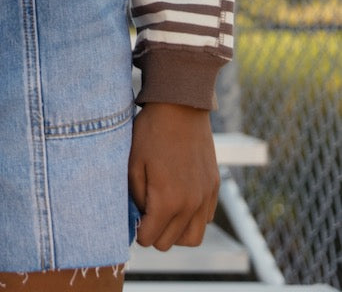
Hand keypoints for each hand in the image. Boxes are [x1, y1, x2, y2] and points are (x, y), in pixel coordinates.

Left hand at [128, 102, 219, 249]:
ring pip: (192, 238)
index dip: (138, 231)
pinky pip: (205, 219)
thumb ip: (136, 197)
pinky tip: (180, 200)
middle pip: (170, 242)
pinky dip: (192, 218)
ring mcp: (205, 197)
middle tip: (146, 212)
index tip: (134, 216)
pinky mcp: (214, 187)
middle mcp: (191, 204)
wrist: (181, 105)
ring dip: (176, 232)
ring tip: (164, 213)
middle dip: (155, 232)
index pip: (150, 239)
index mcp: (168, 201)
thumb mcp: (133, 164)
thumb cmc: (151, 132)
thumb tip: (140, 217)